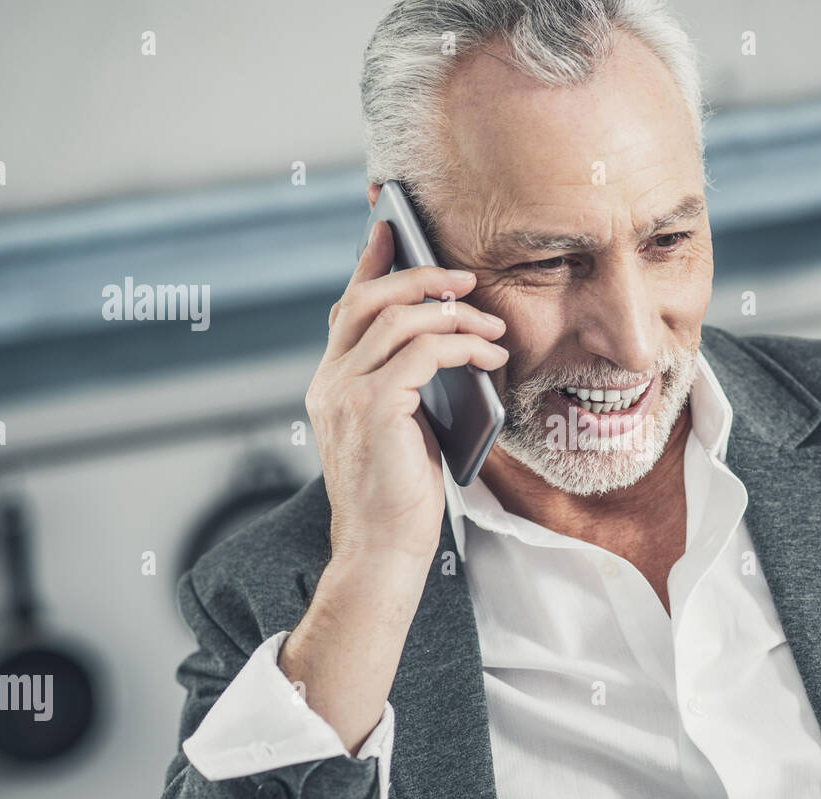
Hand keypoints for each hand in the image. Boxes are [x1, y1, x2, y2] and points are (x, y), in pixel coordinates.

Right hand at [305, 219, 507, 564]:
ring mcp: (344, 393)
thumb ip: (406, 383)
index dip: (369, 262)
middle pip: (367, 298)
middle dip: (419, 275)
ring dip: (454, 313)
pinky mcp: (373, 408)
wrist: (385, 549)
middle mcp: (328, 381)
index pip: (347, 307)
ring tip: (493, 325)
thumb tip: (447, 341)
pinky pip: (423, 352)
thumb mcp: (402, 427)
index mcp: (330, 383)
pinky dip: (462, 344)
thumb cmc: (401, 495)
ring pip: (399, 319)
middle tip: (465, 276)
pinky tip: (489, 355)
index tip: (390, 226)